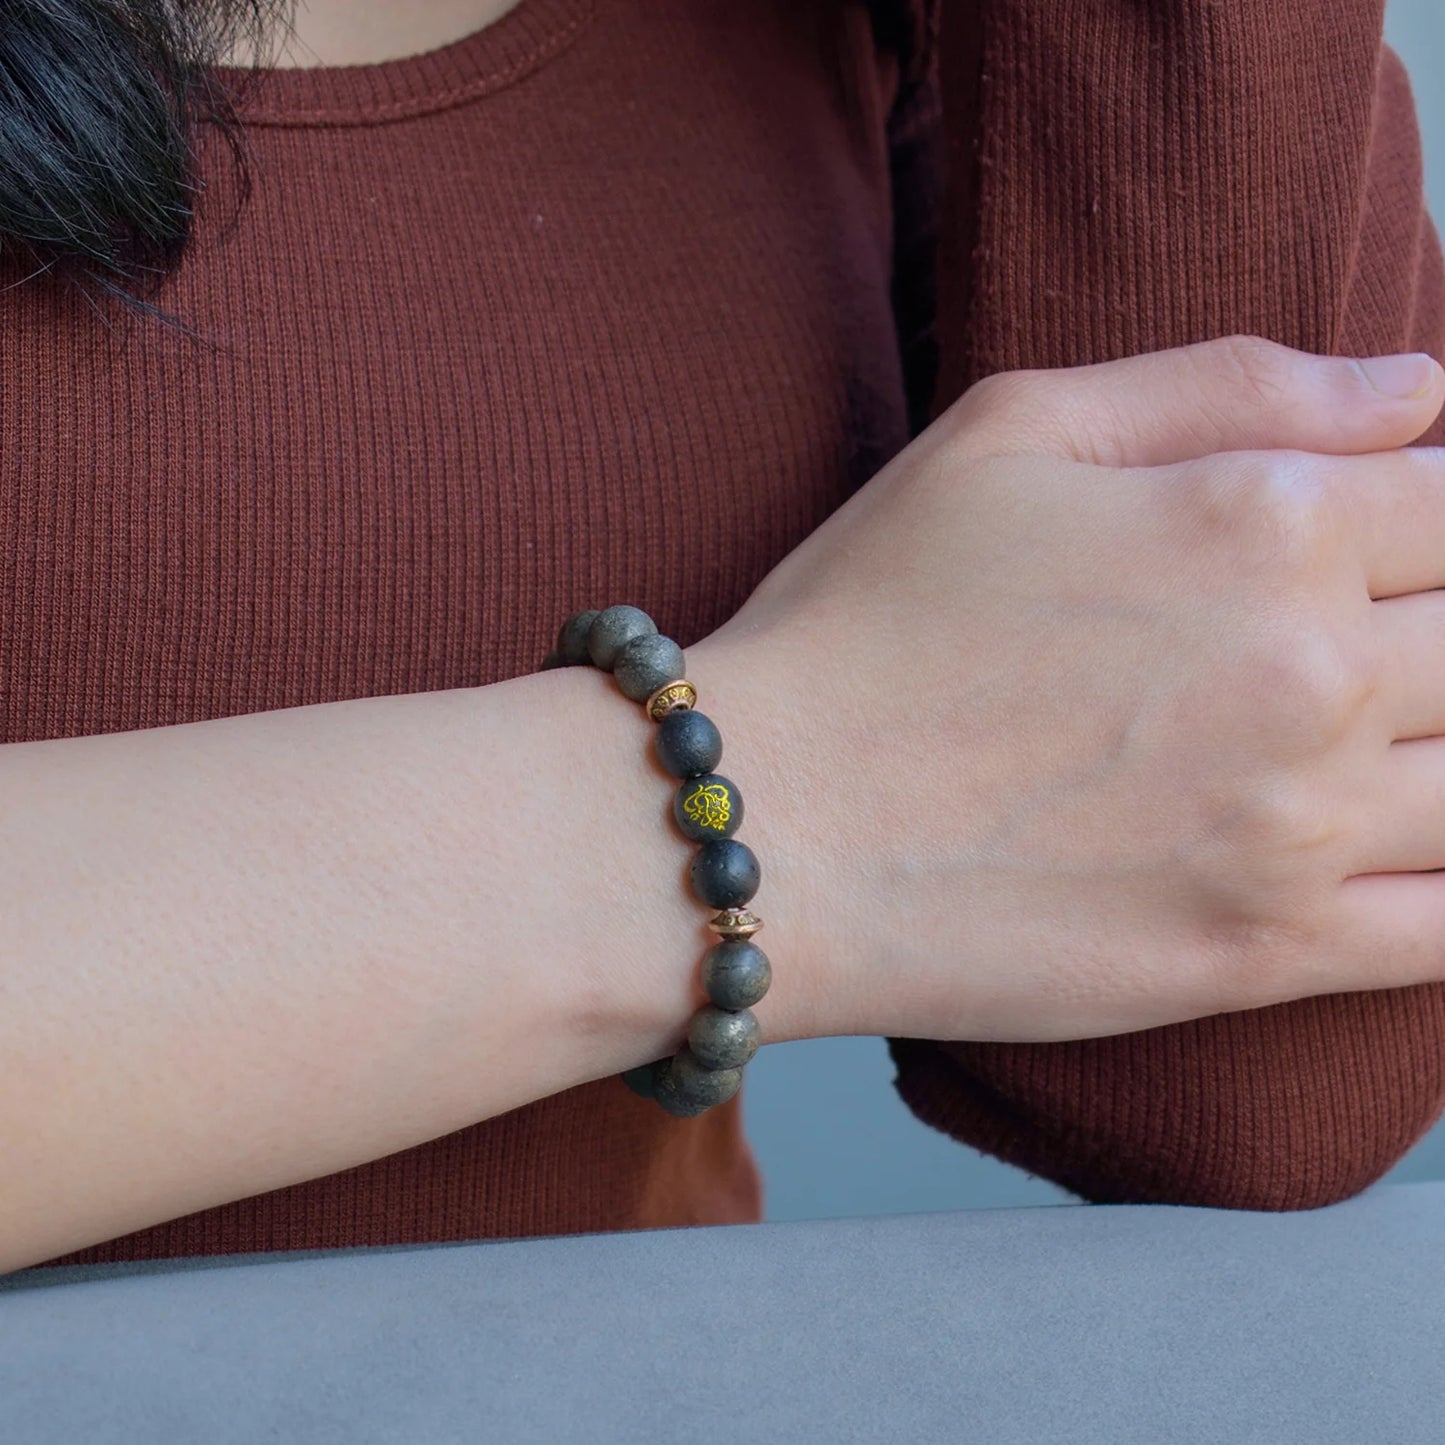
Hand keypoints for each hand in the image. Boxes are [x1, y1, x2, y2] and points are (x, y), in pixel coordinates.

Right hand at [699, 336, 1444, 1043]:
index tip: (1395, 542)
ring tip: (1381, 742)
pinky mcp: (1261, 957)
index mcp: (1261, 522)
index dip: (1436, 516)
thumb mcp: (1007, 434)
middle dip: (1440, 630)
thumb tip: (1416, 392)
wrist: (768, 826)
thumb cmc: (863, 619)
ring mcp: (1298, 830)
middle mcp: (1312, 672)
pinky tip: (1414, 850)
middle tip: (1370, 648)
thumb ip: (1225, 384)